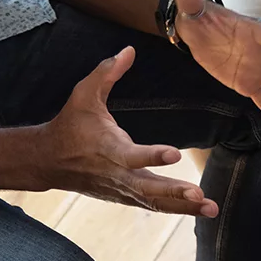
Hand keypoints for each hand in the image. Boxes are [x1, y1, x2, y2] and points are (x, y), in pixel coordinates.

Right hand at [36, 47, 217, 216]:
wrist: (48, 161)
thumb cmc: (70, 124)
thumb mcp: (83, 94)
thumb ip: (106, 72)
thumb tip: (129, 49)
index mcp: (108, 149)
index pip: (132, 155)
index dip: (153, 156)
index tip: (175, 154)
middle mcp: (117, 174)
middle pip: (148, 189)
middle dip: (174, 193)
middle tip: (199, 195)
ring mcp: (121, 189)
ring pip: (154, 202)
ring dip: (183, 207)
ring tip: (211, 209)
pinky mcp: (125, 196)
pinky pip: (152, 205)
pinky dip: (175, 209)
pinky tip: (199, 210)